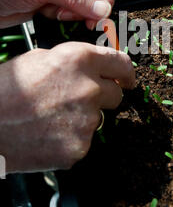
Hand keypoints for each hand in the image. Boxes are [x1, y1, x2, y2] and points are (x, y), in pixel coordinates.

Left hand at [0, 0, 116, 28]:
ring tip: (59, 14)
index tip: (105, 5)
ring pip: (87, 3)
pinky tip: (50, 14)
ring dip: (77, 13)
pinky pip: (74, 13)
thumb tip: (102, 8)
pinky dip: (66, 18)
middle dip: (93, 4)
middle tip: (89, 19)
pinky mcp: (57, 2)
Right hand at [0, 42, 134, 172]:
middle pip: (115, 95)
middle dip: (101, 97)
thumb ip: (74, 61)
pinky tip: (49, 134)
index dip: (126, 73)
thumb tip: (94, 68)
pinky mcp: (79, 148)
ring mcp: (86, 121)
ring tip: (51, 118)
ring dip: (82, 118)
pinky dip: (71, 139)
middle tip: (77, 101)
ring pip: (98, 119)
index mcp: (80, 60)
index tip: (127, 80)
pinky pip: (84, 141)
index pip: (122, 64)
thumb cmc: (6, 90)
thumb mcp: (40, 59)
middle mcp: (89, 89)